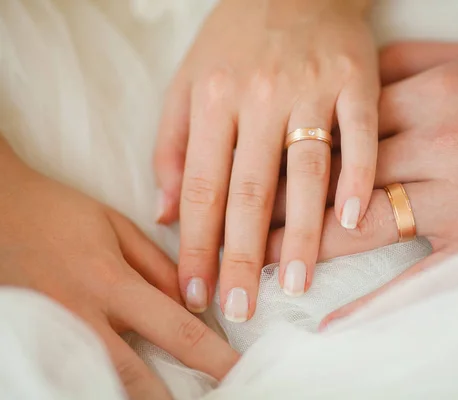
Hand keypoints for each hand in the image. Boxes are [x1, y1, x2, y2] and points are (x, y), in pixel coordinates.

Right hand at [0, 139, 237, 399]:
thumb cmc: (60, 214)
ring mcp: (52, 336)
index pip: (178, 331)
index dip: (215, 359)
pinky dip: (99, 387)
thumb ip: (157, 267)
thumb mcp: (117, 227)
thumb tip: (193, 305)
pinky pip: (70, 377)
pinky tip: (122, 393)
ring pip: (101, 386)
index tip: (241, 373)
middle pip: (137, 379)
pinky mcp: (30, 342)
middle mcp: (83, 317)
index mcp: (112, 283)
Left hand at [154, 0, 378, 320]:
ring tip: (297, 283)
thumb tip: (162, 213)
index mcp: (213, 97)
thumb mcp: (188, 80)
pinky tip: (354, 218)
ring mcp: (312, 88)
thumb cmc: (238, 37)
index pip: (200, 186)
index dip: (196, 244)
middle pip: (249, 190)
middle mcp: (259, 96)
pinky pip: (361, 134)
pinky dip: (360, 176)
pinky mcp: (355, 80)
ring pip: (305, 172)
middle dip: (243, 256)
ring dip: (303, 233)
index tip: (195, 291)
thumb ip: (170, 145)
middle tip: (241, 307)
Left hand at [266, 43, 457, 323]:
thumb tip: (355, 76)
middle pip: (340, 172)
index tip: (251, 160)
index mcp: (434, 89)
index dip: (292, 143)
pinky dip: (375, 301)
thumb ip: (413, 65)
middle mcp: (440, 138)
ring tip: (255, 262)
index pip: (341, 121)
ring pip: (361, 221)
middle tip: (229, 218)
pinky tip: (333, 320)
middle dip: (281, 196)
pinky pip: (420, 276)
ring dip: (302, 244)